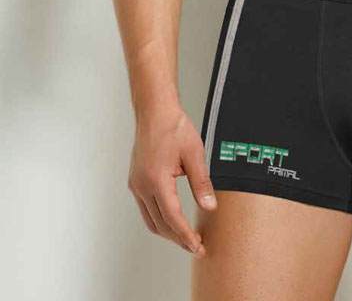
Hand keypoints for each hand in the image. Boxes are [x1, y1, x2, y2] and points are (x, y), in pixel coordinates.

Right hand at [127, 103, 217, 255]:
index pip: (172, 217)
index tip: (197, 246)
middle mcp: (142, 185)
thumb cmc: (173, 127)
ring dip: (167, 232)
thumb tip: (209, 206)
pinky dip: (159, 219)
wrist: (155, 111)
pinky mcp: (135, 181)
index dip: (185, 235)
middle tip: (196, 246)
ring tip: (186, 237)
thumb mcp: (194, 153)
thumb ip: (201, 183)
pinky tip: (172, 220)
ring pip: (150, 220)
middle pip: (159, 224)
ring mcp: (136, 184)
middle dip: (178, 239)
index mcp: (156, 179)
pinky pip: (145, 209)